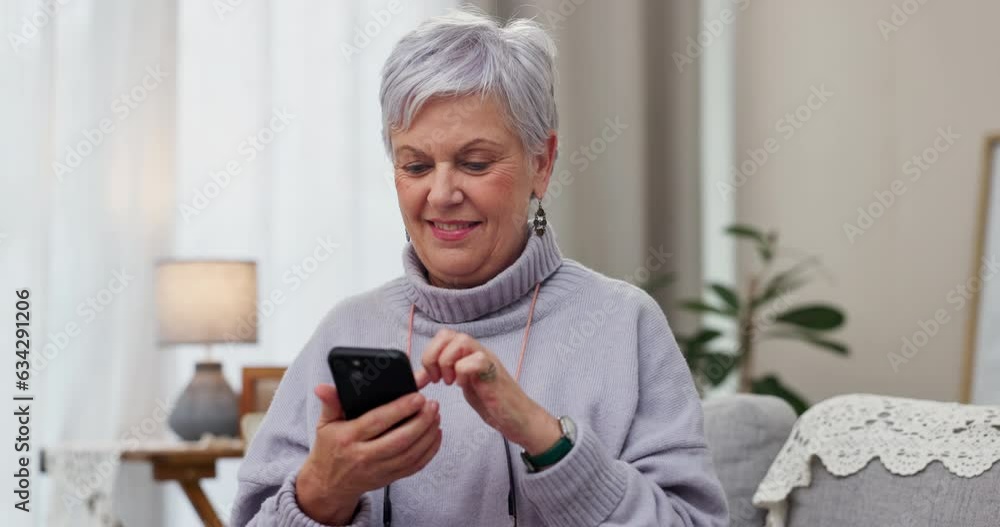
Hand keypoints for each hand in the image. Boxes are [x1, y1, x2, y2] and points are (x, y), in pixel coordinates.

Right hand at [296, 382, 441, 523]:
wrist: (329, 485)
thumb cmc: (330, 449)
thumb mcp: (325, 424)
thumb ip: (330, 403)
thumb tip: (323, 387)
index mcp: (348, 438)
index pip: (377, 422)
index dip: (400, 409)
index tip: (418, 397)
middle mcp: (364, 456)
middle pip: (399, 440)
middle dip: (420, 421)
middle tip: (432, 405)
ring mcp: (378, 470)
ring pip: (410, 454)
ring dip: (428, 434)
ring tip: (436, 416)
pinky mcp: (389, 478)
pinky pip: (414, 466)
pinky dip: (429, 451)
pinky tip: (435, 435)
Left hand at [415, 329, 560, 454]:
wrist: (518, 417)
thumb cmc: (491, 401)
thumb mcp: (461, 384)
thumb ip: (443, 374)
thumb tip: (417, 376)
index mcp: (467, 352)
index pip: (442, 335)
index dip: (429, 353)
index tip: (430, 376)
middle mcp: (477, 350)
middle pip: (447, 334)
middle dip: (434, 356)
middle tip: (437, 378)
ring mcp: (487, 359)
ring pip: (461, 341)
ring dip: (448, 362)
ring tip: (450, 382)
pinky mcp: (494, 373)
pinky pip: (476, 360)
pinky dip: (463, 372)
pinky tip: (463, 386)